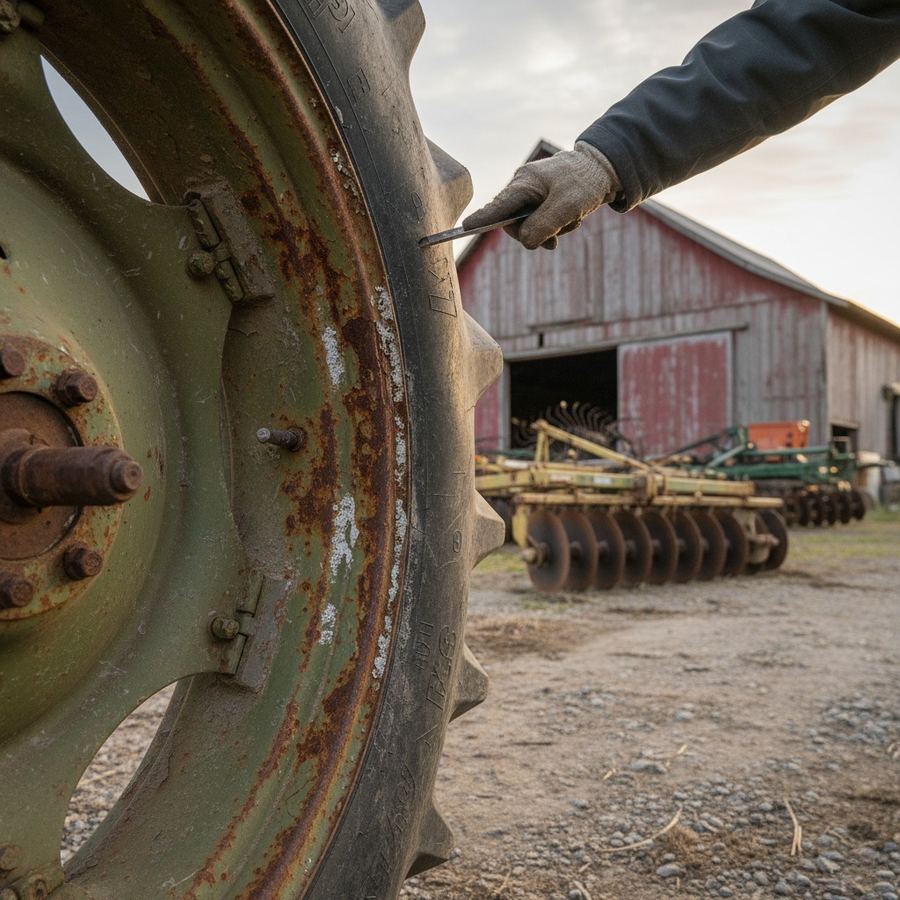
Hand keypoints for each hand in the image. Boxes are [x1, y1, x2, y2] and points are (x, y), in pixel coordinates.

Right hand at [462, 142, 620, 249]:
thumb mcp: (566, 208)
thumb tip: (524, 240)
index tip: (464, 228)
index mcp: (525, 183)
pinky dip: (556, 225)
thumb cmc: (585, 183)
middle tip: (554, 240)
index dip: (482, 219)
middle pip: (513, 222)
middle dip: (534, 234)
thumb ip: (542, 226)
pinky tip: (571, 219)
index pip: (498, 206)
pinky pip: (541, 220)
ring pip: (530, 224)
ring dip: (550, 230)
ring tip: (570, 222)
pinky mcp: (542, 198)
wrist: (606, 168)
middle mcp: (524, 186)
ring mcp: (532, 192)